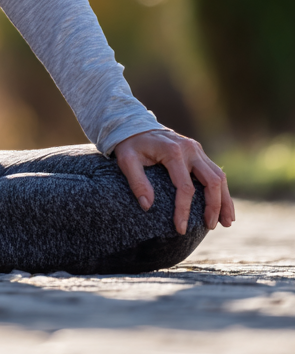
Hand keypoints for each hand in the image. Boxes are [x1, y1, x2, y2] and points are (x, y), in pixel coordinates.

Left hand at [114, 128, 234, 234]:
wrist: (135, 125)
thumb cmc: (130, 145)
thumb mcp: (126, 160)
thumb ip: (136, 181)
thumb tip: (147, 206)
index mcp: (172, 151)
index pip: (185, 187)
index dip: (184, 210)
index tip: (180, 228)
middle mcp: (189, 149)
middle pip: (211, 182)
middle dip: (213, 207)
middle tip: (209, 227)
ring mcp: (196, 149)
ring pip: (219, 177)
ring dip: (225, 201)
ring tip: (226, 222)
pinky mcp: (198, 152)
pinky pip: (216, 172)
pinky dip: (222, 191)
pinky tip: (225, 208)